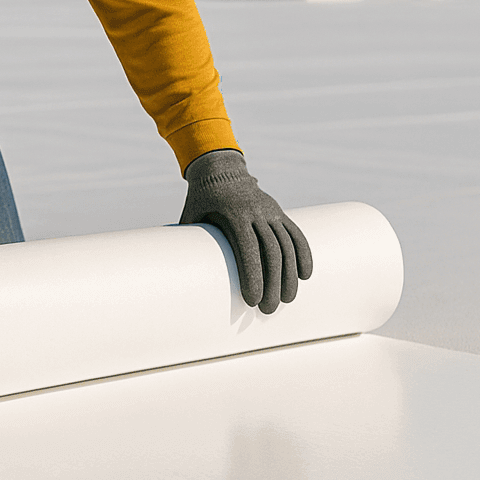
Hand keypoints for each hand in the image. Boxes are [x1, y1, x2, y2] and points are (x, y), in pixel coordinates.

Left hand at [179, 150, 312, 313]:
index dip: (252, 275)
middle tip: (268, 310)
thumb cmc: (201, 199)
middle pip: (270, 251)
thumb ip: (187, 240)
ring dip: (289, 275)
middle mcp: (256, 211)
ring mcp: (270, 211)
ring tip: (286, 300)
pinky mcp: (279, 212)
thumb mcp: (191, 215)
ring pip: (286, 245)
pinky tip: (306, 275)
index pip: (247, 248)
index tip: (253, 300)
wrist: (221, 170)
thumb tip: (173, 272)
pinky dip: (303, 254)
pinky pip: (296, 234)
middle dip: (272, 283)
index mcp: (233, 213)